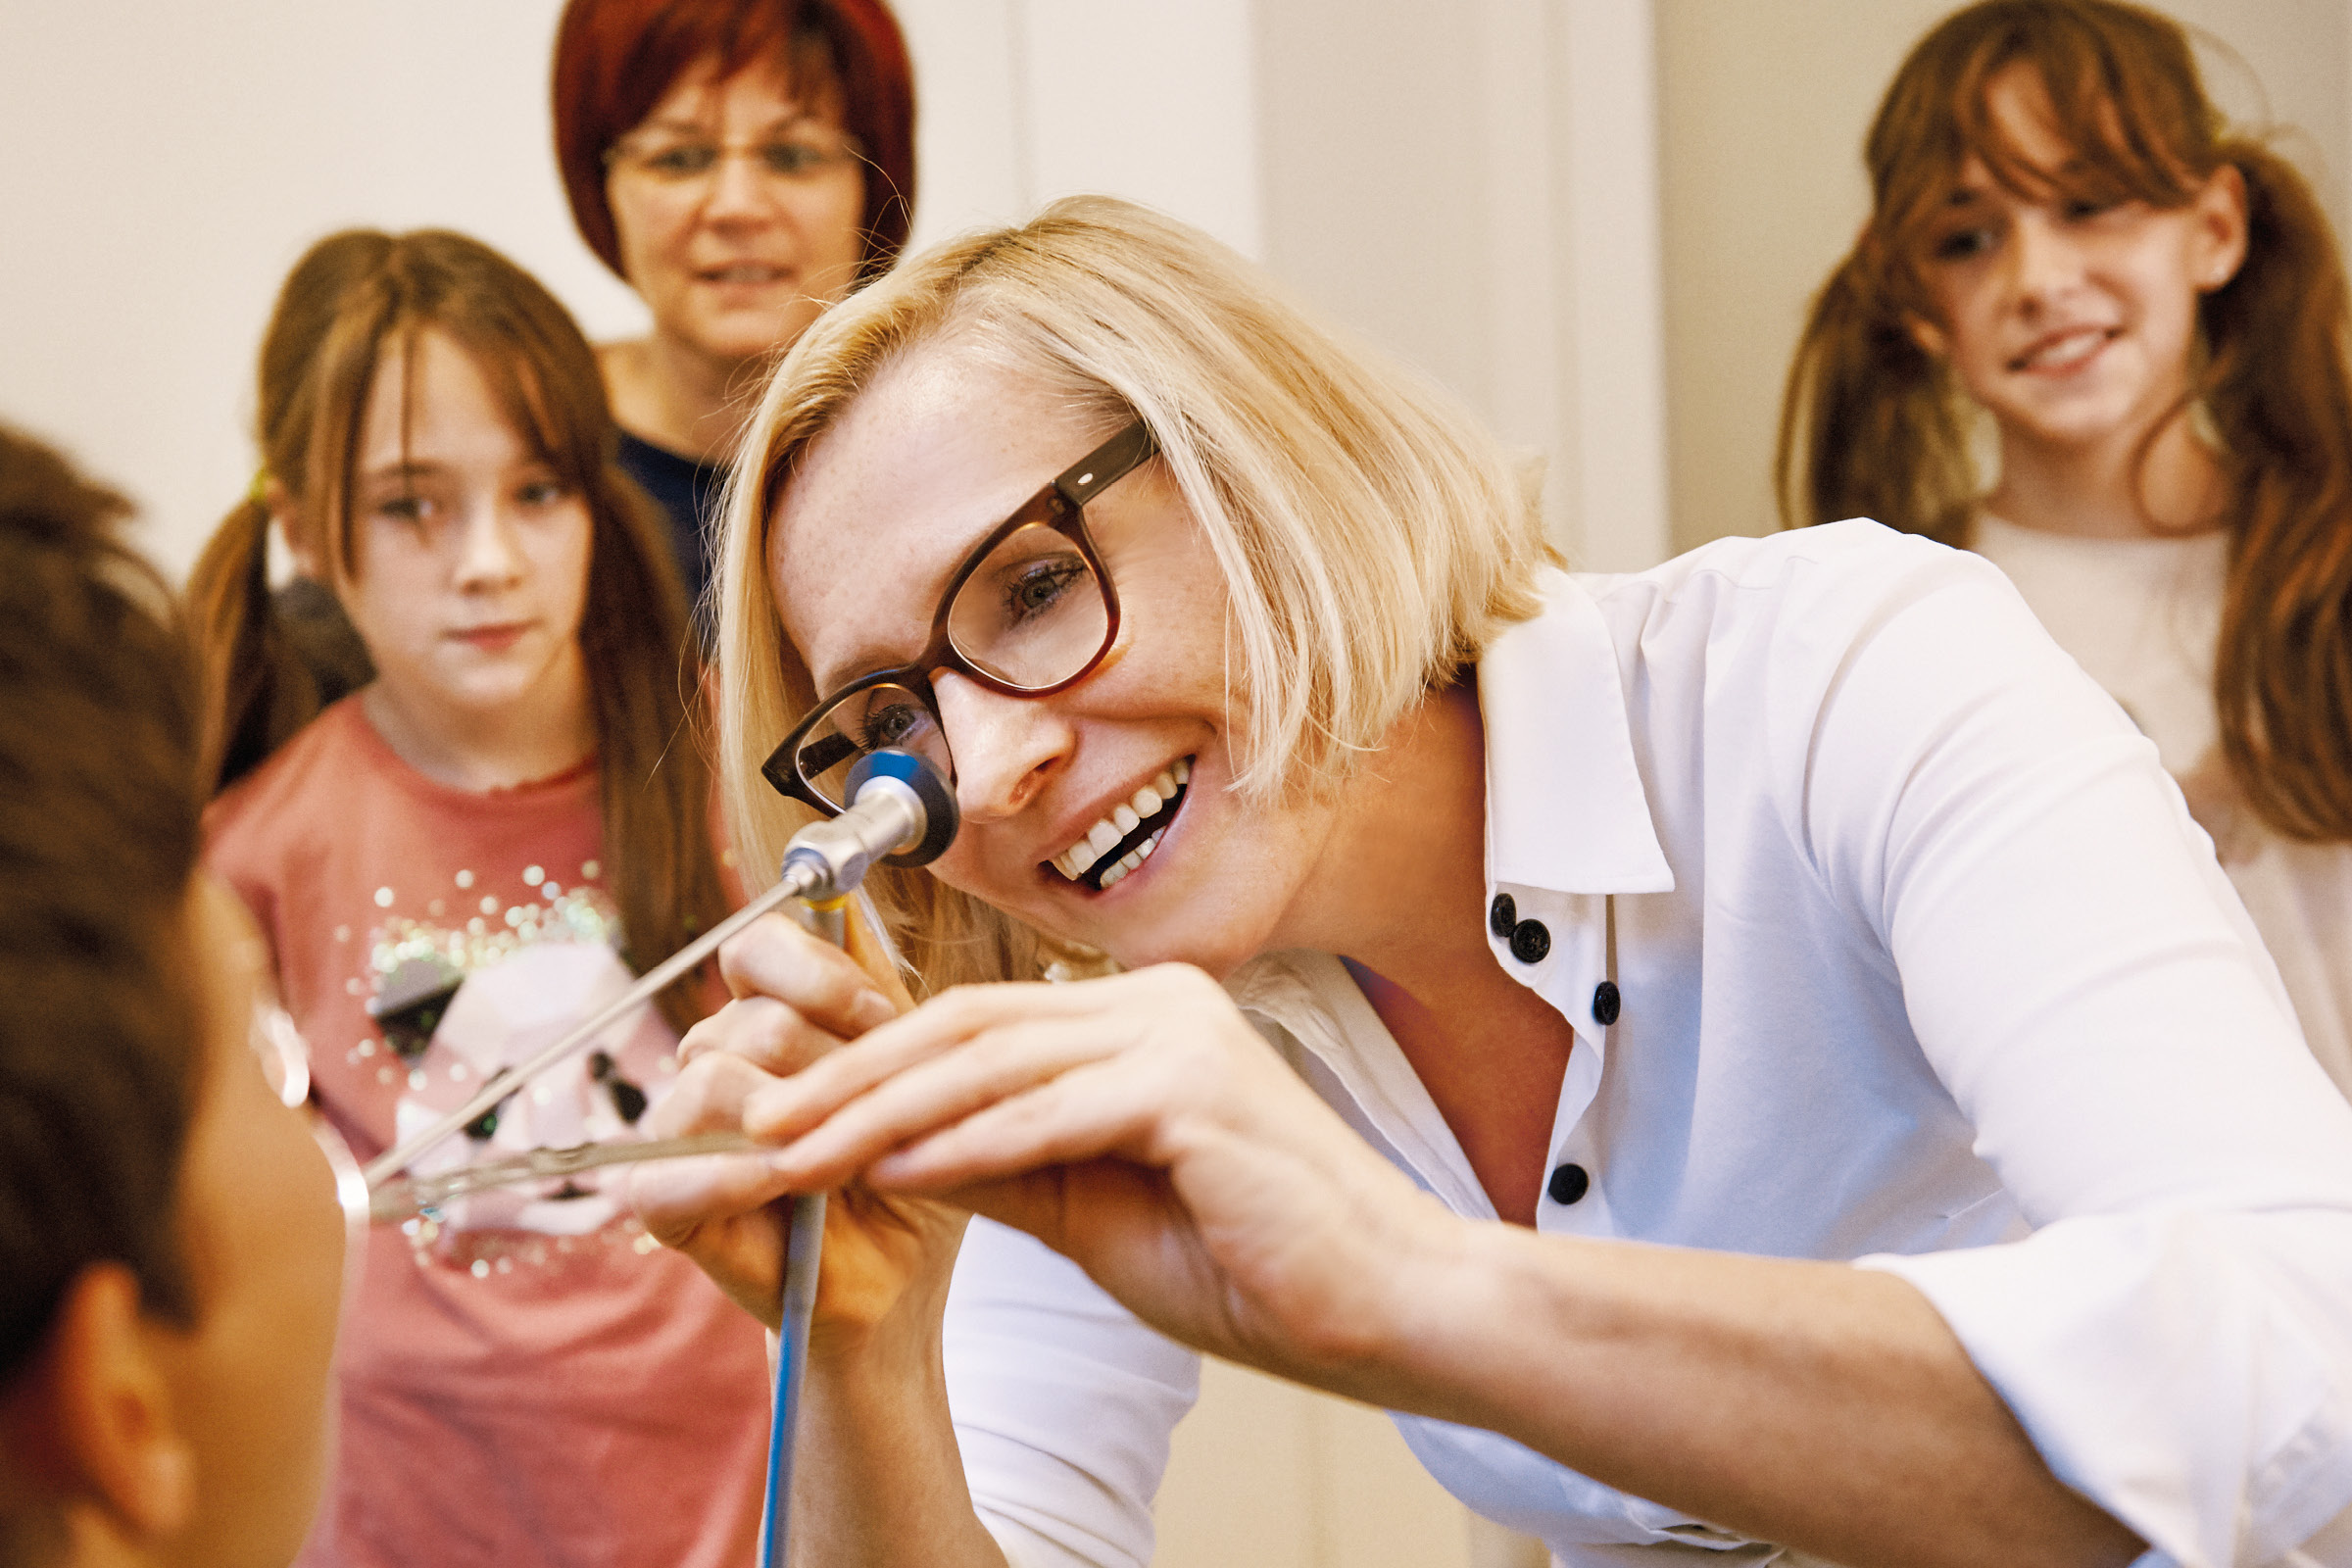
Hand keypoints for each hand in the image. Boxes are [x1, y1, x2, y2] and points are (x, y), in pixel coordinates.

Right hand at [627, 905, 968, 1342]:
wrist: (902, 1281)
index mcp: (769, 1017)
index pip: (755, 946)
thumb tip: (853, 899)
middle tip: (878, 1114)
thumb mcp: (914, 1071)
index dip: (821, 977)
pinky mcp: (659, 1199)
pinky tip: (784, 1189)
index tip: (884, 1023)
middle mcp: (716, 1059)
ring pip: (710, 1077)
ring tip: (842, 1160)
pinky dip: (733, 1175)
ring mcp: (680, 1128)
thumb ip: (875, 992)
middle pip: (751, 1019)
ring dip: (792, 1122)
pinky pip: (666, 1163)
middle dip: (830, 1067)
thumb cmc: (910, 1173)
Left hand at [742, 964, 1463, 1395]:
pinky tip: (891, 1174)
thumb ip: (1006, 1166)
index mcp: (1141, 1019)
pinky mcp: (1195, 1088)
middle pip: (969, 1025)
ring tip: (795, 1152)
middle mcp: (1159, 1003)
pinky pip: (1051, 1115)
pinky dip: (964, 1146)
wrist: (1389, 1308)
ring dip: (882, 1112)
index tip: (783, 1114)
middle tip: (757, 1122)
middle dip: (850, 1078)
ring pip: (994, 1061)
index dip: (869, 1063)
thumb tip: (892, 1152)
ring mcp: (1181, 1035)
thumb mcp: (1097, 1210)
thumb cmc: (1258, 1263)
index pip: (976, 1022)